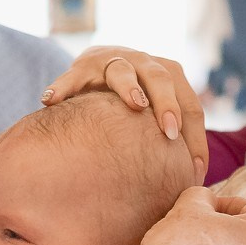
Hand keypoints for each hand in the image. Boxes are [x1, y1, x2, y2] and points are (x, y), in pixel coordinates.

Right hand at [45, 46, 207, 178]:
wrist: (99, 70)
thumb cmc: (135, 107)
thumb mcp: (156, 117)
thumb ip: (172, 140)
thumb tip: (195, 182)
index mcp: (169, 76)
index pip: (190, 104)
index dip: (195, 136)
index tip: (194, 168)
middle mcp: (144, 63)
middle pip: (161, 78)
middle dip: (168, 104)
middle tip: (171, 132)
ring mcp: (112, 61)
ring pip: (122, 71)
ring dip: (129, 87)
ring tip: (134, 104)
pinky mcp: (81, 67)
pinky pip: (71, 77)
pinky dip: (62, 87)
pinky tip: (50, 101)